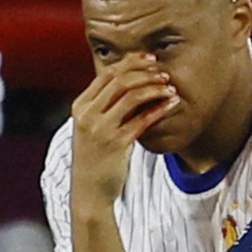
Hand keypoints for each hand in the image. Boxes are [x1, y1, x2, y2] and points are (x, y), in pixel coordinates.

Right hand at [70, 54, 180, 207]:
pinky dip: (159, 108)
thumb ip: (103, 107)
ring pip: (131, 96)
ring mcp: (100, 129)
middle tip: (164, 73)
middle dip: (145, 72)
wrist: (89, 192)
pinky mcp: (116, 144)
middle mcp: (87, 115)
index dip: (131, 63)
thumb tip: (128, 84)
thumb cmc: (95, 159)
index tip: (150, 59)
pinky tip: (171, 105)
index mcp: (80, 106)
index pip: (107, 74)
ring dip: (154, 88)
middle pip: (120, 80)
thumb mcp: (91, 129)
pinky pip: (142, 119)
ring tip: (170, 88)